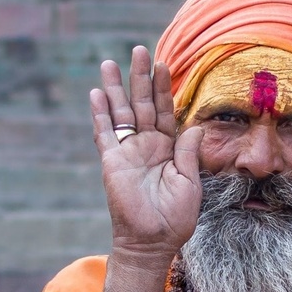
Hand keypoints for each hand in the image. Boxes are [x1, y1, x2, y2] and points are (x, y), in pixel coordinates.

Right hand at [90, 45, 203, 268]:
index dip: (162, 88)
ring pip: (120, 113)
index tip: (163, 64)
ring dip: (116, 88)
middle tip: (139, 49)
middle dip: (140, 77)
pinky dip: (100, 114)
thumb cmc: (174, 218)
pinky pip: (104, 133)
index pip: (164, 111)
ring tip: (110, 62)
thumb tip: (194, 126)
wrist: (151, 242)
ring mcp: (127, 152)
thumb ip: (189, 153)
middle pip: (142, 103)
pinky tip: (96, 94)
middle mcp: (147, 145)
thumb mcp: (189, 183)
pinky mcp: (112, 162)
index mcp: (168, 148)